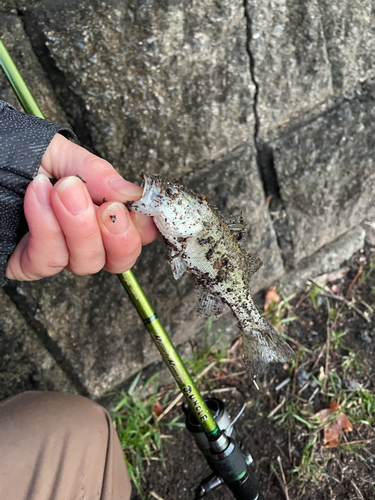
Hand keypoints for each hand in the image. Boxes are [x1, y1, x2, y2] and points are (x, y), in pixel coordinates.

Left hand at [5, 134, 158, 280]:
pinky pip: (49, 260)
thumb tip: (132, 193)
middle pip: (120, 259)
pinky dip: (47, 228)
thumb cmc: (21, 157)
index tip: (140, 208)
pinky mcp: (30, 264)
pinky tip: (38, 196)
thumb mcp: (64, 155)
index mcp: (103, 214)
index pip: (139, 233)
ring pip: (87, 262)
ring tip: (62, 189)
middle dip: (118, 234)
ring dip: (78, 225)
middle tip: (108, 206)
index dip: (145, 227)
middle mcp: (86, 239)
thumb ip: (98, 174)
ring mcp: (60, 254)